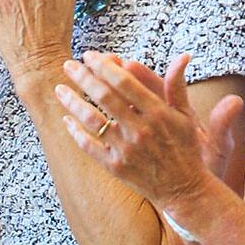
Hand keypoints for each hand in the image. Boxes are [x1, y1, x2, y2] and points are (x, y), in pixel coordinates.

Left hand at [54, 52, 234, 212]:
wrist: (184, 189)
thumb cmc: (184, 148)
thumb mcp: (185, 116)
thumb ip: (177, 86)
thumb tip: (182, 55)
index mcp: (158, 113)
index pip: (124, 82)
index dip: (103, 66)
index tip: (89, 56)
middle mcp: (140, 130)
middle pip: (104, 96)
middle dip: (82, 77)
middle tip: (68, 65)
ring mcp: (126, 149)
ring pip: (91, 119)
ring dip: (72, 102)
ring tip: (59, 89)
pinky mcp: (115, 167)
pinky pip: (88, 146)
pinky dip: (75, 131)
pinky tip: (66, 119)